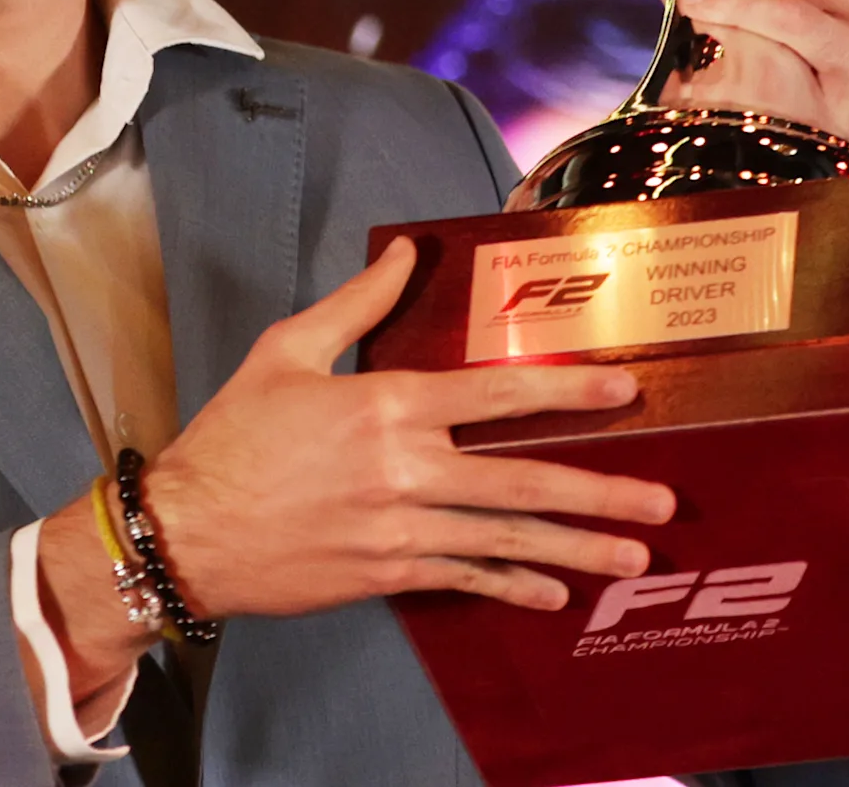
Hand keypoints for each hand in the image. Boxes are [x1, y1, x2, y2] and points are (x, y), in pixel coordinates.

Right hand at [142, 238, 674, 619]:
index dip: (565, 392)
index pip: (496, 395)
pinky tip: (555, 595)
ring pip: (506, 539)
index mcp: (386, 407)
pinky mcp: (385, 574)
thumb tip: (405, 253)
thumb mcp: (286, 352)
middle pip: (521, 481)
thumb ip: (357, 305)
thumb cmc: (232, 438)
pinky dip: (513, 588)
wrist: (186, 532)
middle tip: (662, 498)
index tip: (622, 392)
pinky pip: (465, 579)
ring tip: (632, 555)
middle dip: (599, 492)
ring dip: (576, 550)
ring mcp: (399, 530)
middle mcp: (404, 471)